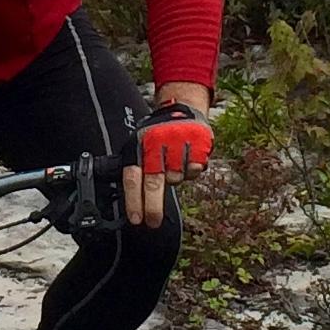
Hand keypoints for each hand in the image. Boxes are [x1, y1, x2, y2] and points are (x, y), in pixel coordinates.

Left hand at [123, 102, 213, 228]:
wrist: (182, 106)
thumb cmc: (156, 134)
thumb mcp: (138, 146)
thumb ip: (136, 170)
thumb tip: (132, 203)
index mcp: (138, 147)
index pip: (132, 179)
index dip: (133, 202)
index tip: (136, 219)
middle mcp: (156, 145)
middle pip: (153, 184)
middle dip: (153, 207)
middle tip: (153, 223)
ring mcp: (177, 144)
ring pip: (176, 179)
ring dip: (175, 179)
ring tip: (173, 165)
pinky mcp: (197, 144)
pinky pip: (193, 170)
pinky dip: (191, 170)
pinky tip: (187, 158)